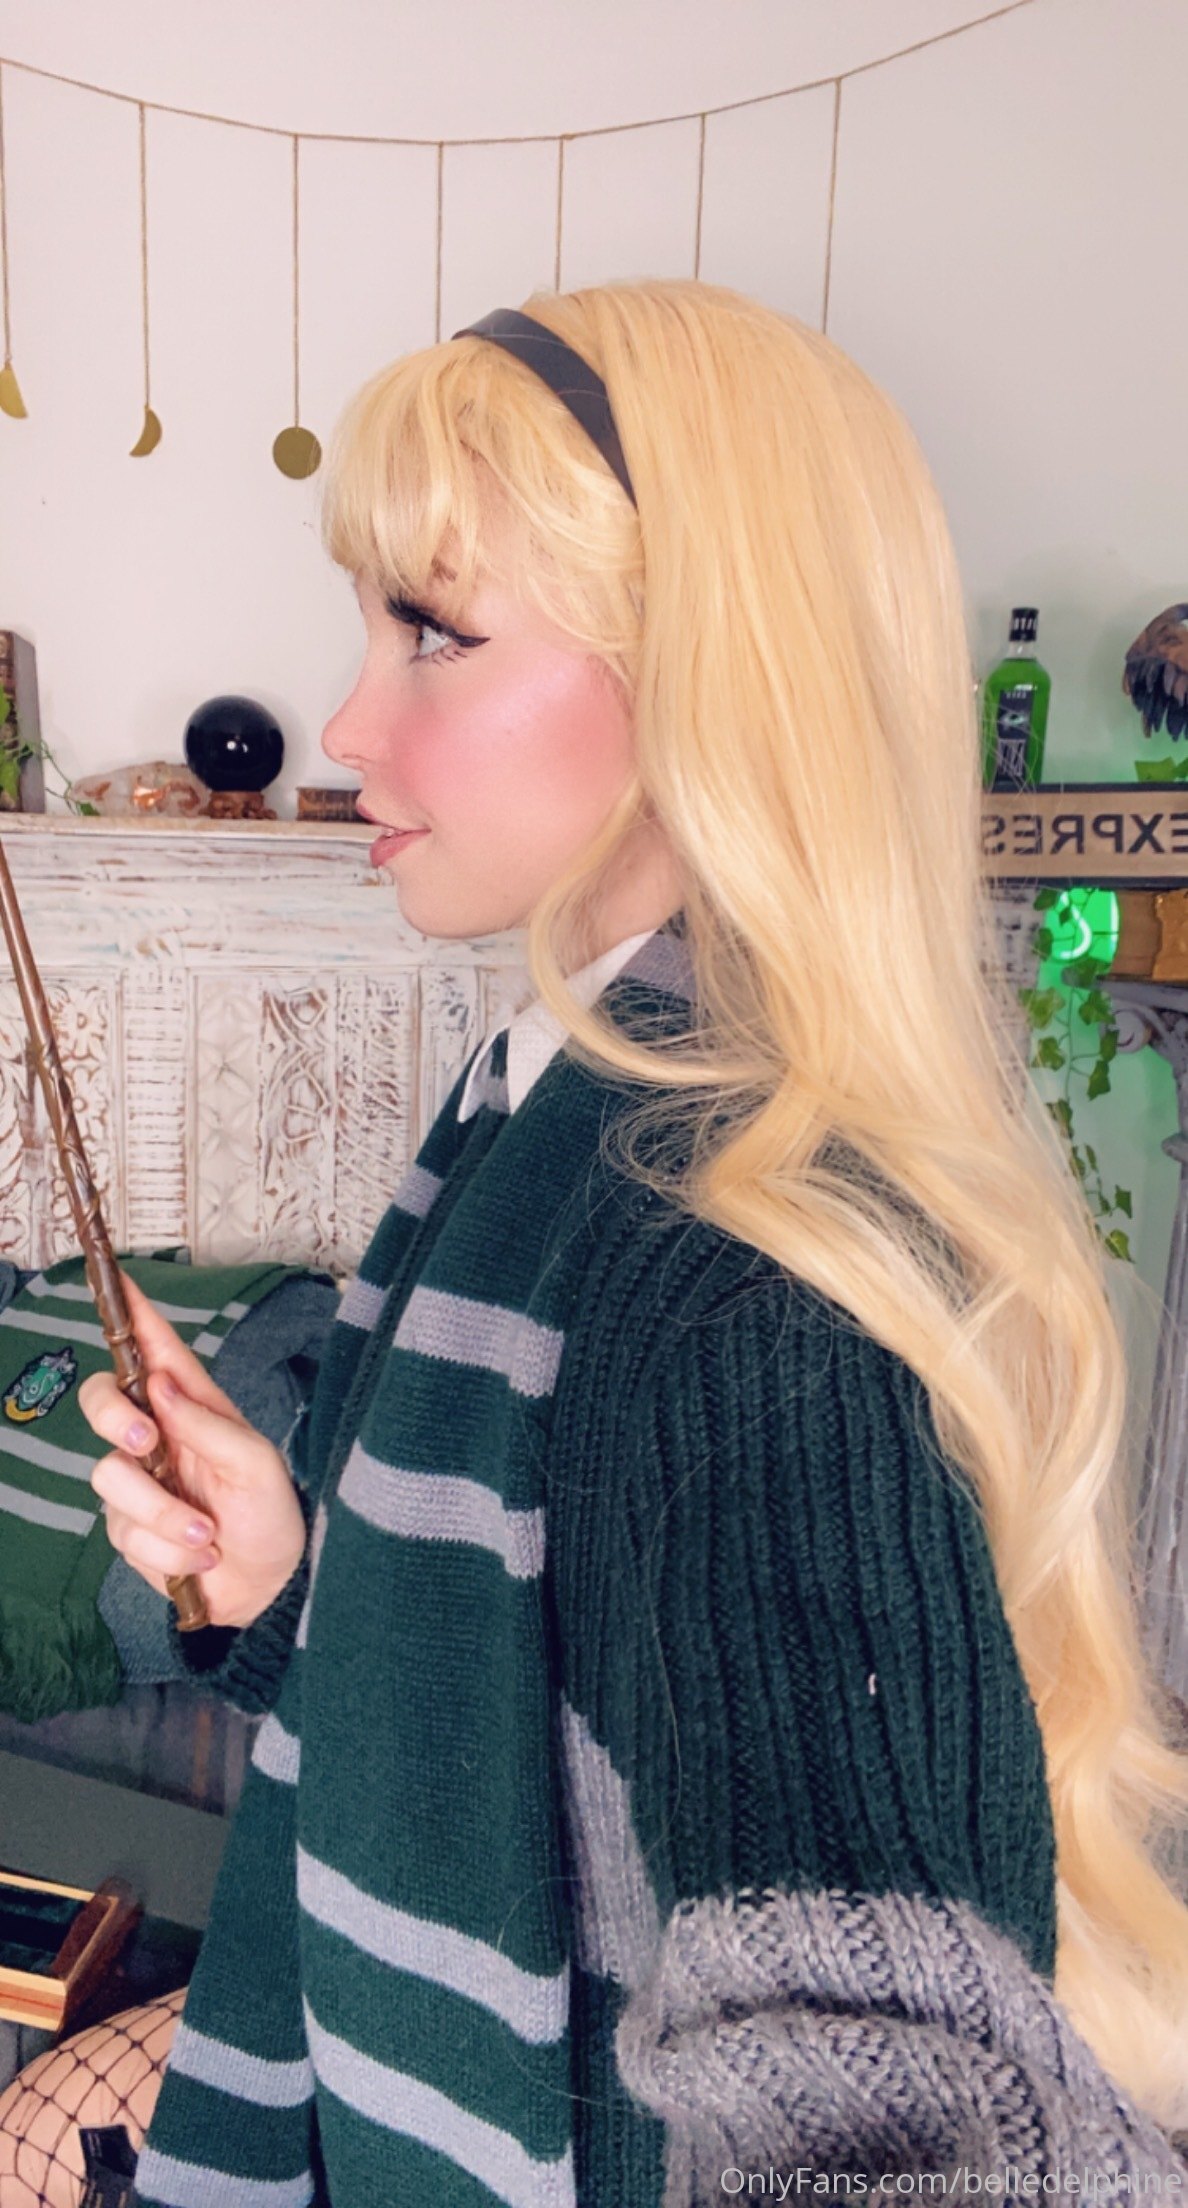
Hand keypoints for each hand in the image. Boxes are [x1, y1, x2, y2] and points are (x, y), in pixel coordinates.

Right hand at [78, 1269, 308, 1629]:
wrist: (268, 1587)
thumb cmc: (272, 1515)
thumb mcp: (256, 1464)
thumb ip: (207, 1424)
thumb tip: (159, 1382)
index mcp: (194, 1407)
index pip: (157, 1351)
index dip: (134, 1314)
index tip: (117, 1278)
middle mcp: (160, 1436)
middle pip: (102, 1400)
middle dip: (114, 1419)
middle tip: (145, 1445)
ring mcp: (139, 1482)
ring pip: (110, 1479)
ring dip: (165, 1516)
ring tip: (210, 1535)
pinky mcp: (130, 1528)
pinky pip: (125, 1533)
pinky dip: (168, 1550)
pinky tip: (201, 1556)